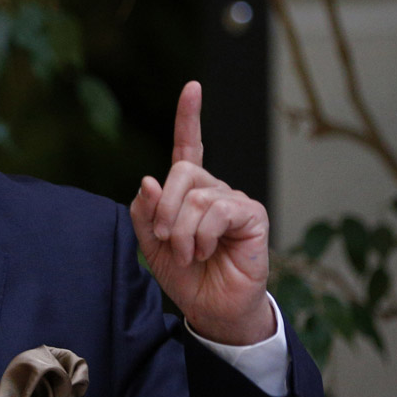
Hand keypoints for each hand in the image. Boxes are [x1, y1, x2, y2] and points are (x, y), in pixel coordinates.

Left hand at [129, 81, 274, 344]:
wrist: (211, 308)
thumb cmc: (185, 275)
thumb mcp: (152, 244)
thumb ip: (145, 212)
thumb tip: (148, 180)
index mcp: (188, 191)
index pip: (189, 146)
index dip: (190, 117)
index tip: (193, 88)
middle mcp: (213, 189)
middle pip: (182, 172)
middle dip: (165, 208)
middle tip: (167, 239)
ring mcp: (234, 200)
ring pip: (197, 196)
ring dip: (183, 231)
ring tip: (190, 254)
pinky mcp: (252, 215)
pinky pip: (218, 210)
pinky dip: (204, 235)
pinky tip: (208, 251)